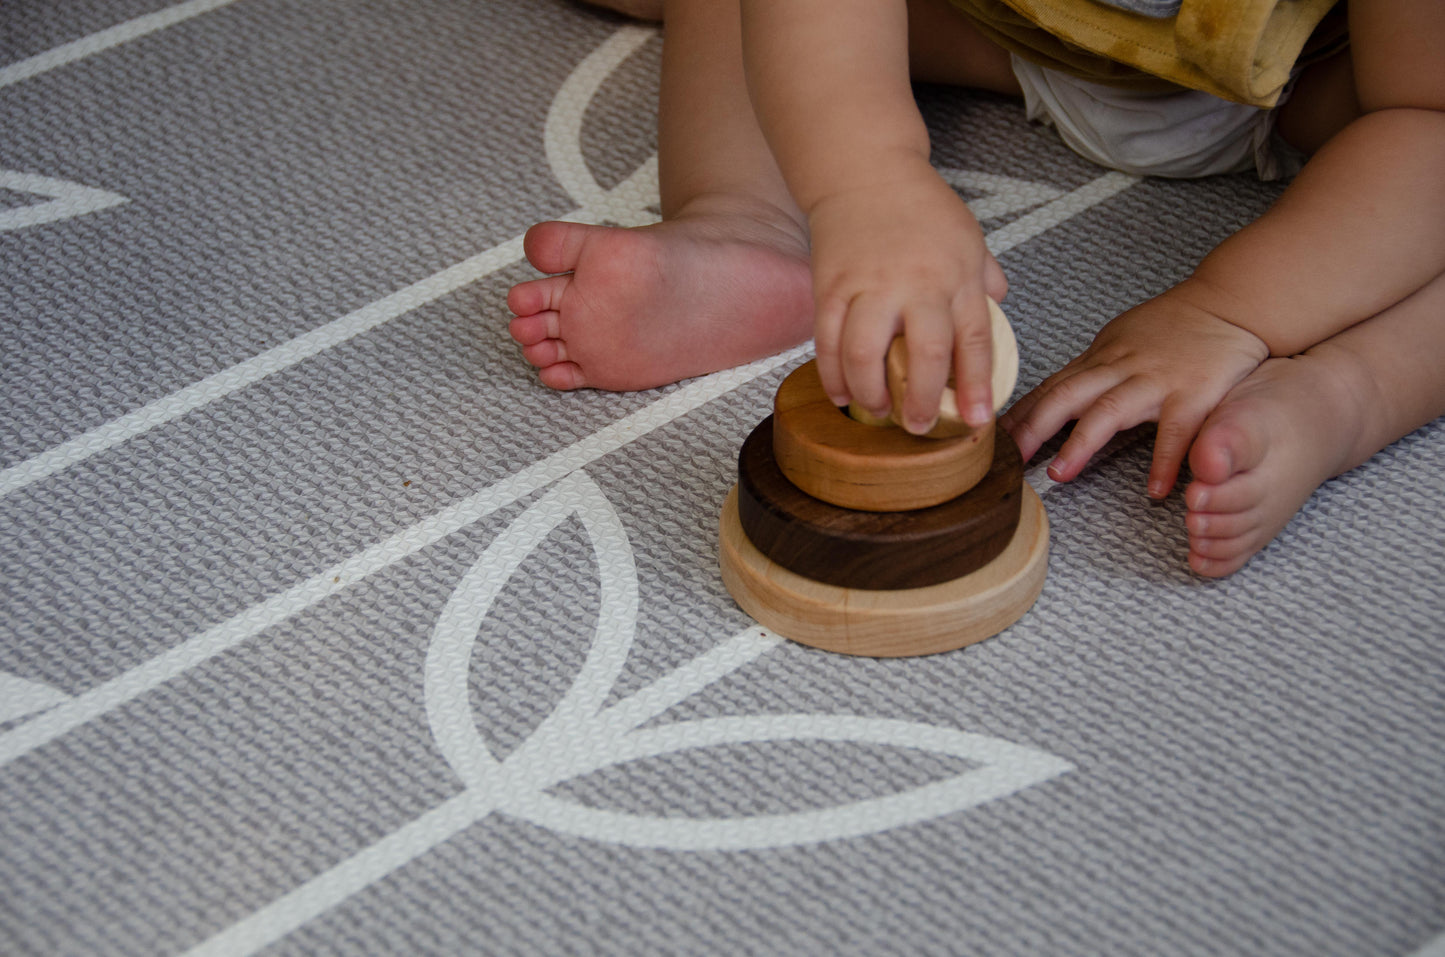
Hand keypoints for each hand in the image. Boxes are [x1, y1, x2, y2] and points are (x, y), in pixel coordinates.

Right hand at [807, 158, 1007, 433]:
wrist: (865, 170)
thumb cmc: (919, 204)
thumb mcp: (968, 236)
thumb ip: (984, 275)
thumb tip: (1001, 304)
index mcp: (956, 275)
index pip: (973, 340)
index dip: (976, 386)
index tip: (976, 419)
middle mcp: (916, 284)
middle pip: (922, 355)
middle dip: (921, 402)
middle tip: (918, 427)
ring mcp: (869, 285)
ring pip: (865, 355)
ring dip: (870, 395)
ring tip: (876, 412)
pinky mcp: (830, 286)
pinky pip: (826, 341)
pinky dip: (831, 375)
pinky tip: (840, 393)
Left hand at [1001, 282, 1269, 497]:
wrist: (1231, 302)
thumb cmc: (1176, 325)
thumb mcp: (1122, 339)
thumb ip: (1091, 370)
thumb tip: (1053, 394)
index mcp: (1101, 358)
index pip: (1050, 387)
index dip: (1019, 414)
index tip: (989, 439)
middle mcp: (1121, 367)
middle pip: (1066, 396)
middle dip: (1032, 427)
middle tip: (1008, 459)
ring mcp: (1156, 380)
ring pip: (1109, 410)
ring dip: (1080, 443)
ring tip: (1058, 474)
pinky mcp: (1195, 393)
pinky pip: (1178, 431)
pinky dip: (1166, 460)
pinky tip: (1155, 489)